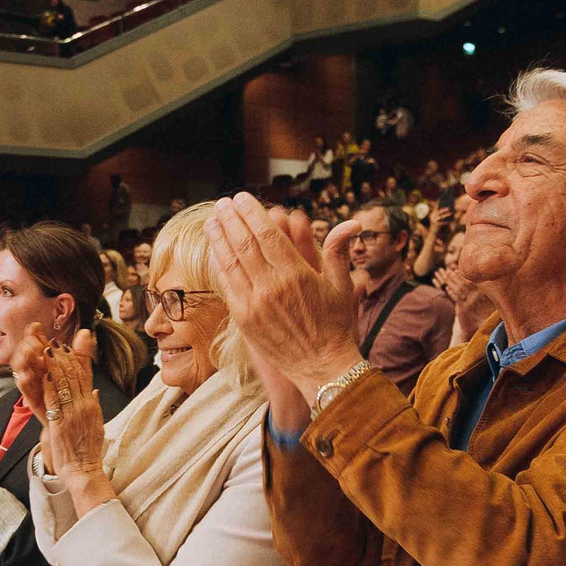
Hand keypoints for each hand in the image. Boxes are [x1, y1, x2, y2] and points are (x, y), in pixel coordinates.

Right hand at [11, 321, 96, 421]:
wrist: (71, 427)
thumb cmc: (73, 399)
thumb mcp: (80, 374)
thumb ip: (81, 354)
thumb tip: (86, 332)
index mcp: (48, 365)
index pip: (37, 345)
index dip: (34, 335)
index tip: (35, 326)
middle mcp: (39, 375)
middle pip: (27, 355)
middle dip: (27, 345)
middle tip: (29, 338)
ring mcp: (34, 388)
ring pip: (22, 371)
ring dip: (23, 361)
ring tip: (27, 352)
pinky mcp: (34, 403)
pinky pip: (25, 392)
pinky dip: (25, 383)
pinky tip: (26, 375)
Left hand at [41, 342, 110, 491]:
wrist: (84, 469)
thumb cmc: (87, 450)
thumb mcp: (96, 424)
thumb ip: (93, 405)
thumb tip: (94, 392)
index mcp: (92, 405)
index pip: (85, 376)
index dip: (75, 359)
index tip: (66, 347)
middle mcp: (85, 406)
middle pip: (75, 375)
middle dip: (63, 357)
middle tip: (54, 343)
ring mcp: (74, 414)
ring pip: (65, 383)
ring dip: (55, 365)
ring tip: (47, 351)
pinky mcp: (61, 423)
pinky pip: (54, 399)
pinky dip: (49, 385)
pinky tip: (44, 373)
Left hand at [206, 192, 360, 403]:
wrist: (321, 367)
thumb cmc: (334, 325)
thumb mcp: (341, 286)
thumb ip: (339, 251)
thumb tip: (353, 222)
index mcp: (296, 274)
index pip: (267, 234)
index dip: (251, 213)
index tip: (242, 198)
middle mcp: (272, 287)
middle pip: (244, 244)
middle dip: (231, 220)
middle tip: (223, 204)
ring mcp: (255, 304)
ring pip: (231, 263)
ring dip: (219, 239)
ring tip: (212, 221)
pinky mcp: (244, 320)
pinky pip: (226, 286)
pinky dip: (218, 265)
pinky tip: (214, 251)